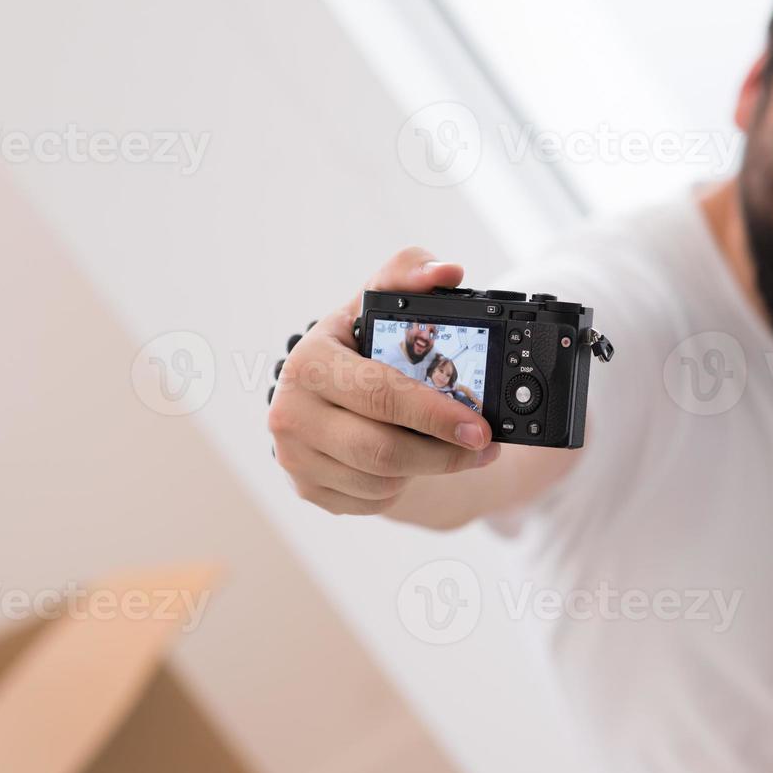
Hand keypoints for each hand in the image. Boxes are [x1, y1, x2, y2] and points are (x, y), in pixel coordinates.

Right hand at [268, 247, 499, 514]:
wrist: (327, 391)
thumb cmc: (359, 344)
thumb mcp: (379, 303)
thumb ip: (410, 273)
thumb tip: (447, 271)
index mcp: (309, 361)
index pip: (379, 394)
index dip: (434, 413)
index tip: (479, 425)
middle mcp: (290, 410)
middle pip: (380, 450)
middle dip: (443, 453)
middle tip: (482, 446)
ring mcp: (294, 456)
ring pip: (380, 481)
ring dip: (426, 469)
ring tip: (449, 448)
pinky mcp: (307, 489)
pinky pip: (370, 501)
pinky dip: (400, 486)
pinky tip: (409, 463)